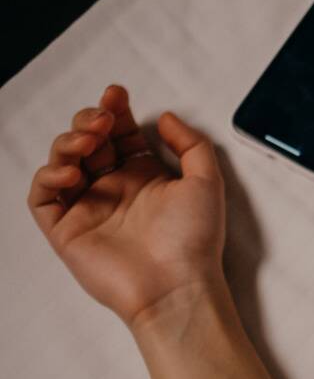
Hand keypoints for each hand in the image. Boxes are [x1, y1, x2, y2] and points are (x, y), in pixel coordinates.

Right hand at [26, 84, 227, 330]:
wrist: (178, 285)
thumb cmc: (195, 238)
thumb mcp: (206, 180)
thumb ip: (190, 143)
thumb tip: (163, 116)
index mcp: (144, 176)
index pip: (121, 133)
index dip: (114, 110)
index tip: (116, 93)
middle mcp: (114, 188)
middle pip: (88, 141)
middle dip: (89, 120)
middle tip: (101, 119)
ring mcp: (88, 208)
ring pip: (62, 162)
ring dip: (68, 142)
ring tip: (88, 141)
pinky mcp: (66, 230)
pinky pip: (43, 197)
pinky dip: (48, 176)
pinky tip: (70, 171)